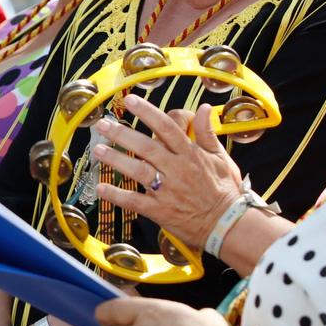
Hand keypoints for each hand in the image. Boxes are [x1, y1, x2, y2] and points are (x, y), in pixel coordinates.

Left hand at [89, 94, 242, 245]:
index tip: (131, 101)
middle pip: (147, 147)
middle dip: (123, 134)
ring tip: (97, 150)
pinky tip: (101, 188)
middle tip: (103, 124)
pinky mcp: (160, 210)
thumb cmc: (224, 190)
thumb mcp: (221, 158)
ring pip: (138, 170)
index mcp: (191, 154)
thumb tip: (203, 108)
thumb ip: (207, 133)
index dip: (148, 112)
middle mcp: (177, 169)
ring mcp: (167, 190)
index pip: (167, 127)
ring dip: (116, 160)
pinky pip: (135, 201)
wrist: (228, 224)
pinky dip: (117, 195)